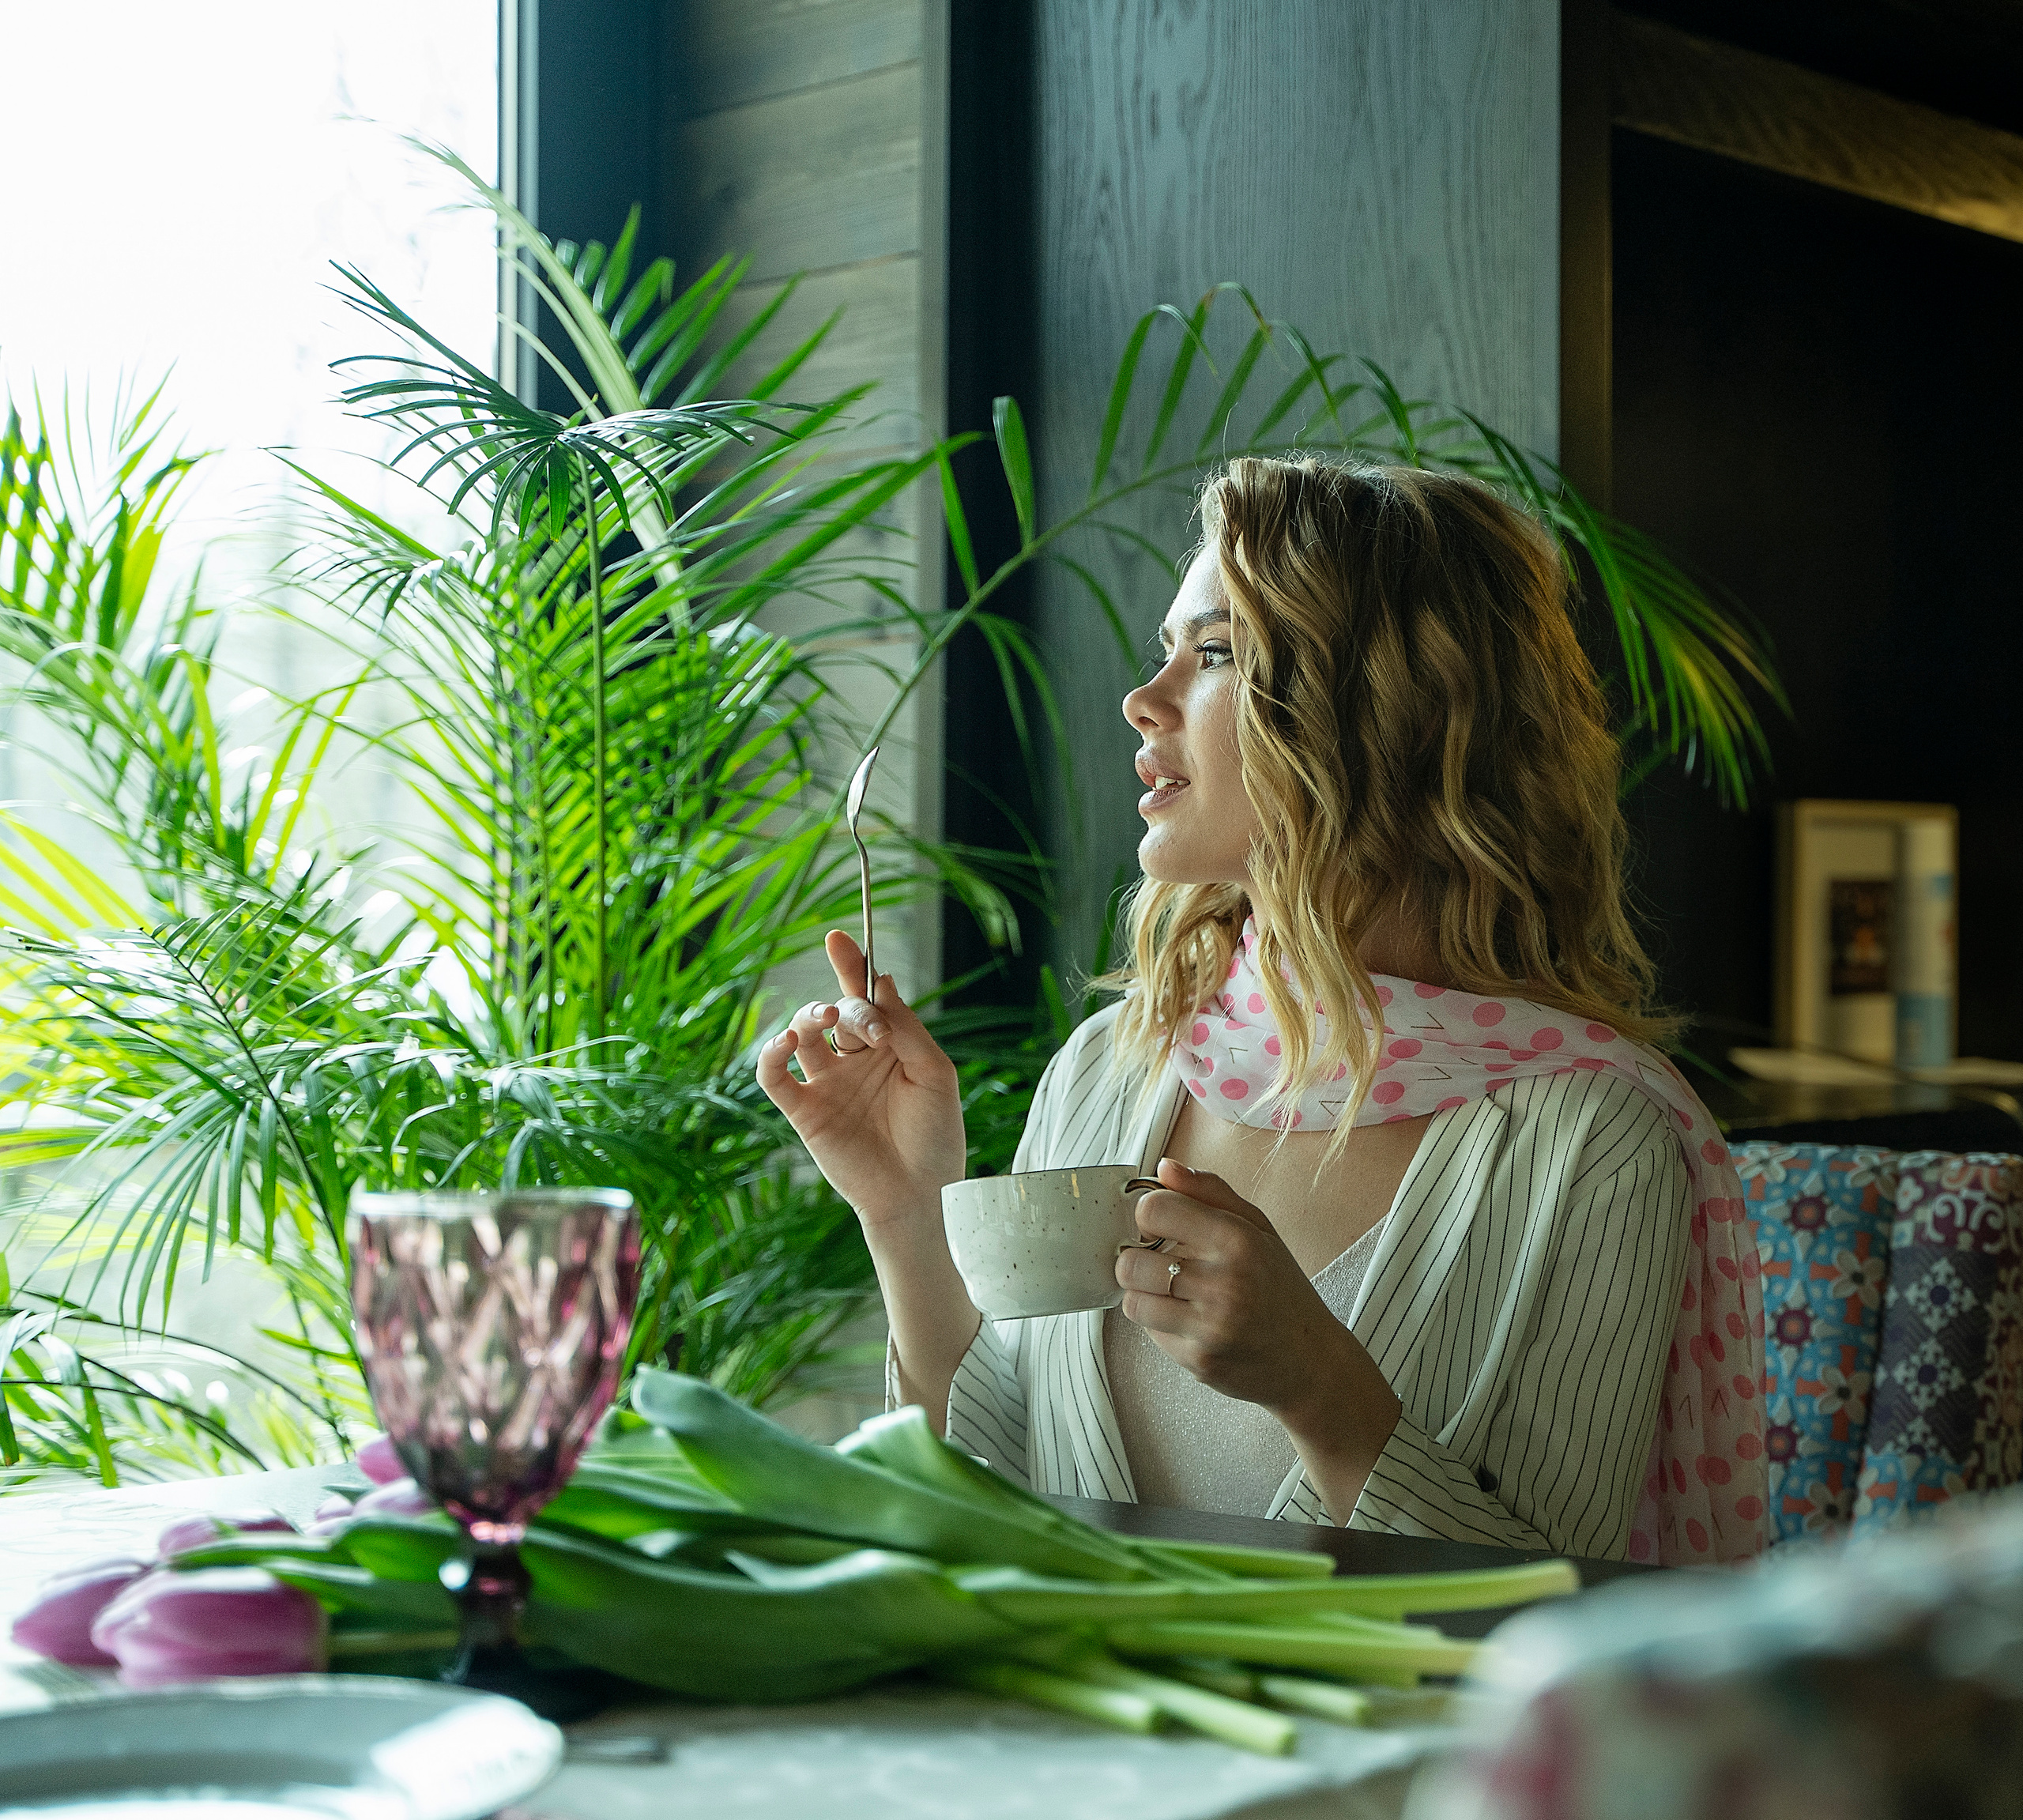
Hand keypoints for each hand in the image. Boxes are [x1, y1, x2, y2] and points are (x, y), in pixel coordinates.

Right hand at [755, 930, 965, 1230]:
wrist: (920, 1194)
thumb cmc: (935, 1135)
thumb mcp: (935, 1074)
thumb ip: (907, 1028)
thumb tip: (882, 980)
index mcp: (889, 1046)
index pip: (866, 997)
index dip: (851, 967)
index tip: (838, 938)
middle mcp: (854, 1060)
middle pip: (836, 1010)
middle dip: (849, 1006)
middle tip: (867, 1025)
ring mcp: (827, 1084)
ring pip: (802, 1033)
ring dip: (808, 1016)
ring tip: (825, 1019)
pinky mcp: (804, 1112)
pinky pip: (775, 1076)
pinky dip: (771, 1055)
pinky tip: (785, 1042)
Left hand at [1117, 1158, 1401, 1519]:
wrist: (1311, 1361)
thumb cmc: (1282, 1289)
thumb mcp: (1258, 1228)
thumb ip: (1209, 1192)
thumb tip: (1165, 1168)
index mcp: (1237, 1240)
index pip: (1154, 1210)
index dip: (1148, 1215)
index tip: (1158, 1225)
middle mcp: (1222, 1283)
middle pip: (1130, 1262)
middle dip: (1138, 1259)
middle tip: (1161, 1263)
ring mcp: (1209, 1326)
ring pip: (1132, 1301)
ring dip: (1145, 1294)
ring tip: (1173, 1292)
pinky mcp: (1198, 1360)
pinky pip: (1150, 1333)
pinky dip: (1160, 1324)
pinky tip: (1189, 1320)